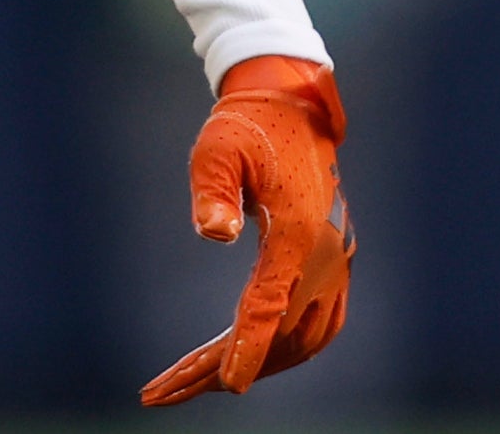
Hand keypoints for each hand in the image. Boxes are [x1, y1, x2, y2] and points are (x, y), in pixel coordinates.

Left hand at [140, 55, 352, 406]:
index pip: (270, 303)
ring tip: (192, 381)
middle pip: (279, 333)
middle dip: (223, 367)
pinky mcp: (335, 266)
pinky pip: (317, 326)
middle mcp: (325, 256)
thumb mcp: (218, 147)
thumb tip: (213, 234)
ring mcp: (336, 264)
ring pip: (301, 339)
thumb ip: (214, 189)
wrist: (293, 109)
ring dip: (255, 364)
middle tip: (164, 389)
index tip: (230, 387)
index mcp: (297, 232)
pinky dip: (284, 350)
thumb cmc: (247, 127)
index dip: (248, 348)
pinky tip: (249, 359)